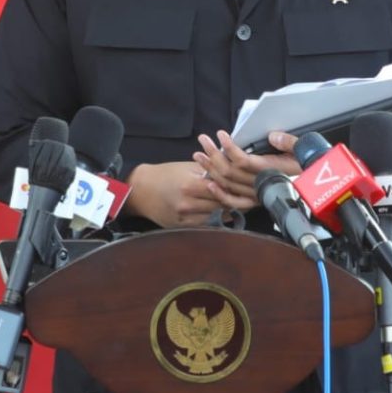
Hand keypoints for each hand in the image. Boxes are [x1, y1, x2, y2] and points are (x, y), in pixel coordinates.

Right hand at [126, 160, 254, 227]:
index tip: (248, 186)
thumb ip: (210, 169)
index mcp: (190, 185)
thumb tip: (232, 167)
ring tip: (241, 204)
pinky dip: (216, 218)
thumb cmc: (165, 174)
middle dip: (236, 200)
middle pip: (220, 204)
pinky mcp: (182, 226)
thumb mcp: (187, 166)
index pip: (221, 189)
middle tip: (250, 197)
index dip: (236, 188)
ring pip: (215, 216)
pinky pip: (206, 224)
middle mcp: (188, 203)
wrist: (141, 189)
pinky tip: (224, 213)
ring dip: (228, 210)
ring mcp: (184, 217)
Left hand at [192, 130, 300, 206]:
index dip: (229, 147)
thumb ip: (289, 143)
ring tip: (199, 154)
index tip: (220, 134)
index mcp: (271, 171)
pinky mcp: (253, 201)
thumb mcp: (304, 151)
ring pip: (227, 183)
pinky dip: (219, 193)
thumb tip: (273, 135)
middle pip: (230, 171)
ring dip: (211, 168)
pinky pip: (233, 202)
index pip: (243, 161)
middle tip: (203, 140)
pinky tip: (209, 182)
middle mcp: (260, 184)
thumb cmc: (308, 169)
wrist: (313, 192)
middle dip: (213, 154)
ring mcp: (255, 194)